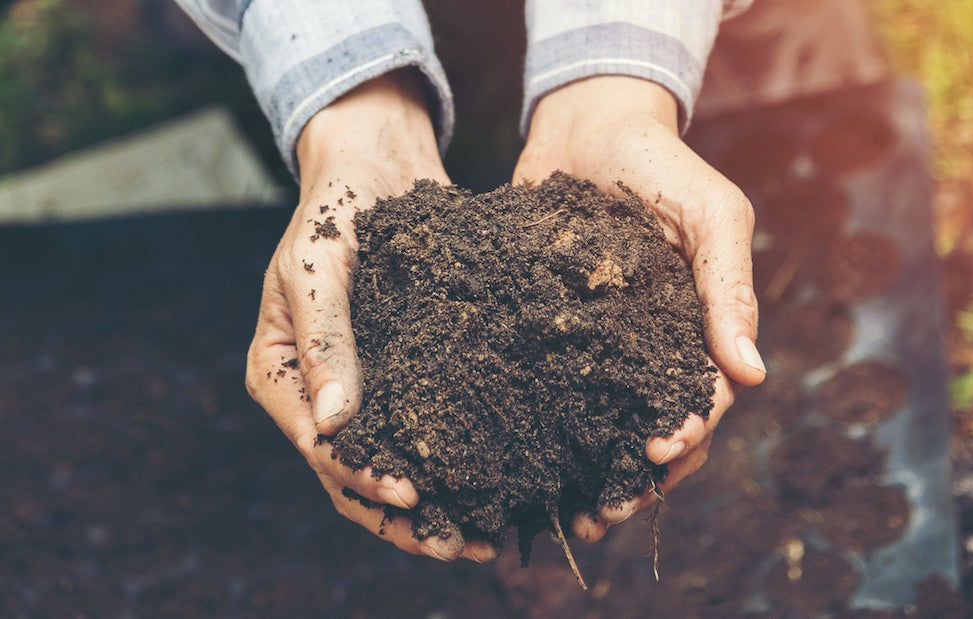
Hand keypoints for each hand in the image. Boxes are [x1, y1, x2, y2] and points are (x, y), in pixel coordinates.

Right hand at [245, 71, 494, 562]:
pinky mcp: (405, 374)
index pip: (321, 448)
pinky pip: (426, 429)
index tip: (413, 494)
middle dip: (404, 518)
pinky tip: (497, 481)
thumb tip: (336, 426)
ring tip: (483, 534)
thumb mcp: (314, 267)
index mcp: (279, 376)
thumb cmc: (333, 210)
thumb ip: (324, 341)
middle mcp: (320, 395)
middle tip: (461, 544)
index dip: (364, 478)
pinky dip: (453, 461)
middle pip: (355, 477)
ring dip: (433, 506)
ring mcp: (364, 388)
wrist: (376, 166)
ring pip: (393, 465)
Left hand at [514, 76, 766, 541]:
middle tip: (607, 513)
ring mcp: (604, 343)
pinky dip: (549, 429)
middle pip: (656, 428)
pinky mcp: (555, 330)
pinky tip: (525, 461)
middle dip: (640, 478)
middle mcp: (653, 346)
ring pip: (607, 424)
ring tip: (572, 512)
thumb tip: (751, 376)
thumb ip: (729, 290)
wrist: (589, 124)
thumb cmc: (662, 166)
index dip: (685, 434)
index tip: (654, 458)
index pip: (702, 398)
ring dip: (597, 472)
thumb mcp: (712, 215)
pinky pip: (554, 388)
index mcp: (698, 328)